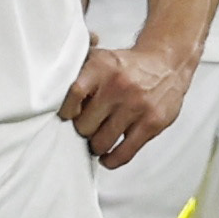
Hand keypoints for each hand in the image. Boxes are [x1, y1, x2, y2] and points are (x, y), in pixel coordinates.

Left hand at [62, 39, 191, 165]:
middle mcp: (118, 85)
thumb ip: (77, 68)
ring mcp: (136, 106)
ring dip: (96, 145)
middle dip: (82, 130)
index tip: (66, 116)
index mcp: (102, 67)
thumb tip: (52, 86)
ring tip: (97, 140)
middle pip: (84, 125)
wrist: (166, 64)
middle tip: (86, 128)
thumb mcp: (101, 57)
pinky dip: (111, 160)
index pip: (73, 95)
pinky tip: (106, 158)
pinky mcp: (152, 123)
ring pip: (101, 142)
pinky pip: (124, 153)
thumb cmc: (127, 66)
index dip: (66, 111)